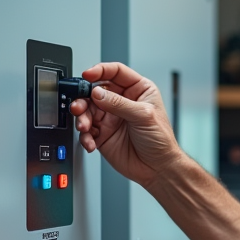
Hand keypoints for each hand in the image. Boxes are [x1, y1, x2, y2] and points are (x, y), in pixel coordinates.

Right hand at [68, 62, 183, 187]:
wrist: (157, 168)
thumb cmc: (160, 140)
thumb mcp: (143, 116)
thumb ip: (119, 103)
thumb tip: (97, 92)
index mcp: (137, 90)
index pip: (116, 72)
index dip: (100, 71)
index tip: (87, 75)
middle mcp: (122, 101)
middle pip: (95, 91)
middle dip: (84, 98)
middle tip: (79, 106)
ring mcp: (111, 117)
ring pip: (87, 110)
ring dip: (82, 118)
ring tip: (84, 127)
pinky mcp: (102, 134)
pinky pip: (87, 131)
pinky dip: (85, 136)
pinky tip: (91, 142)